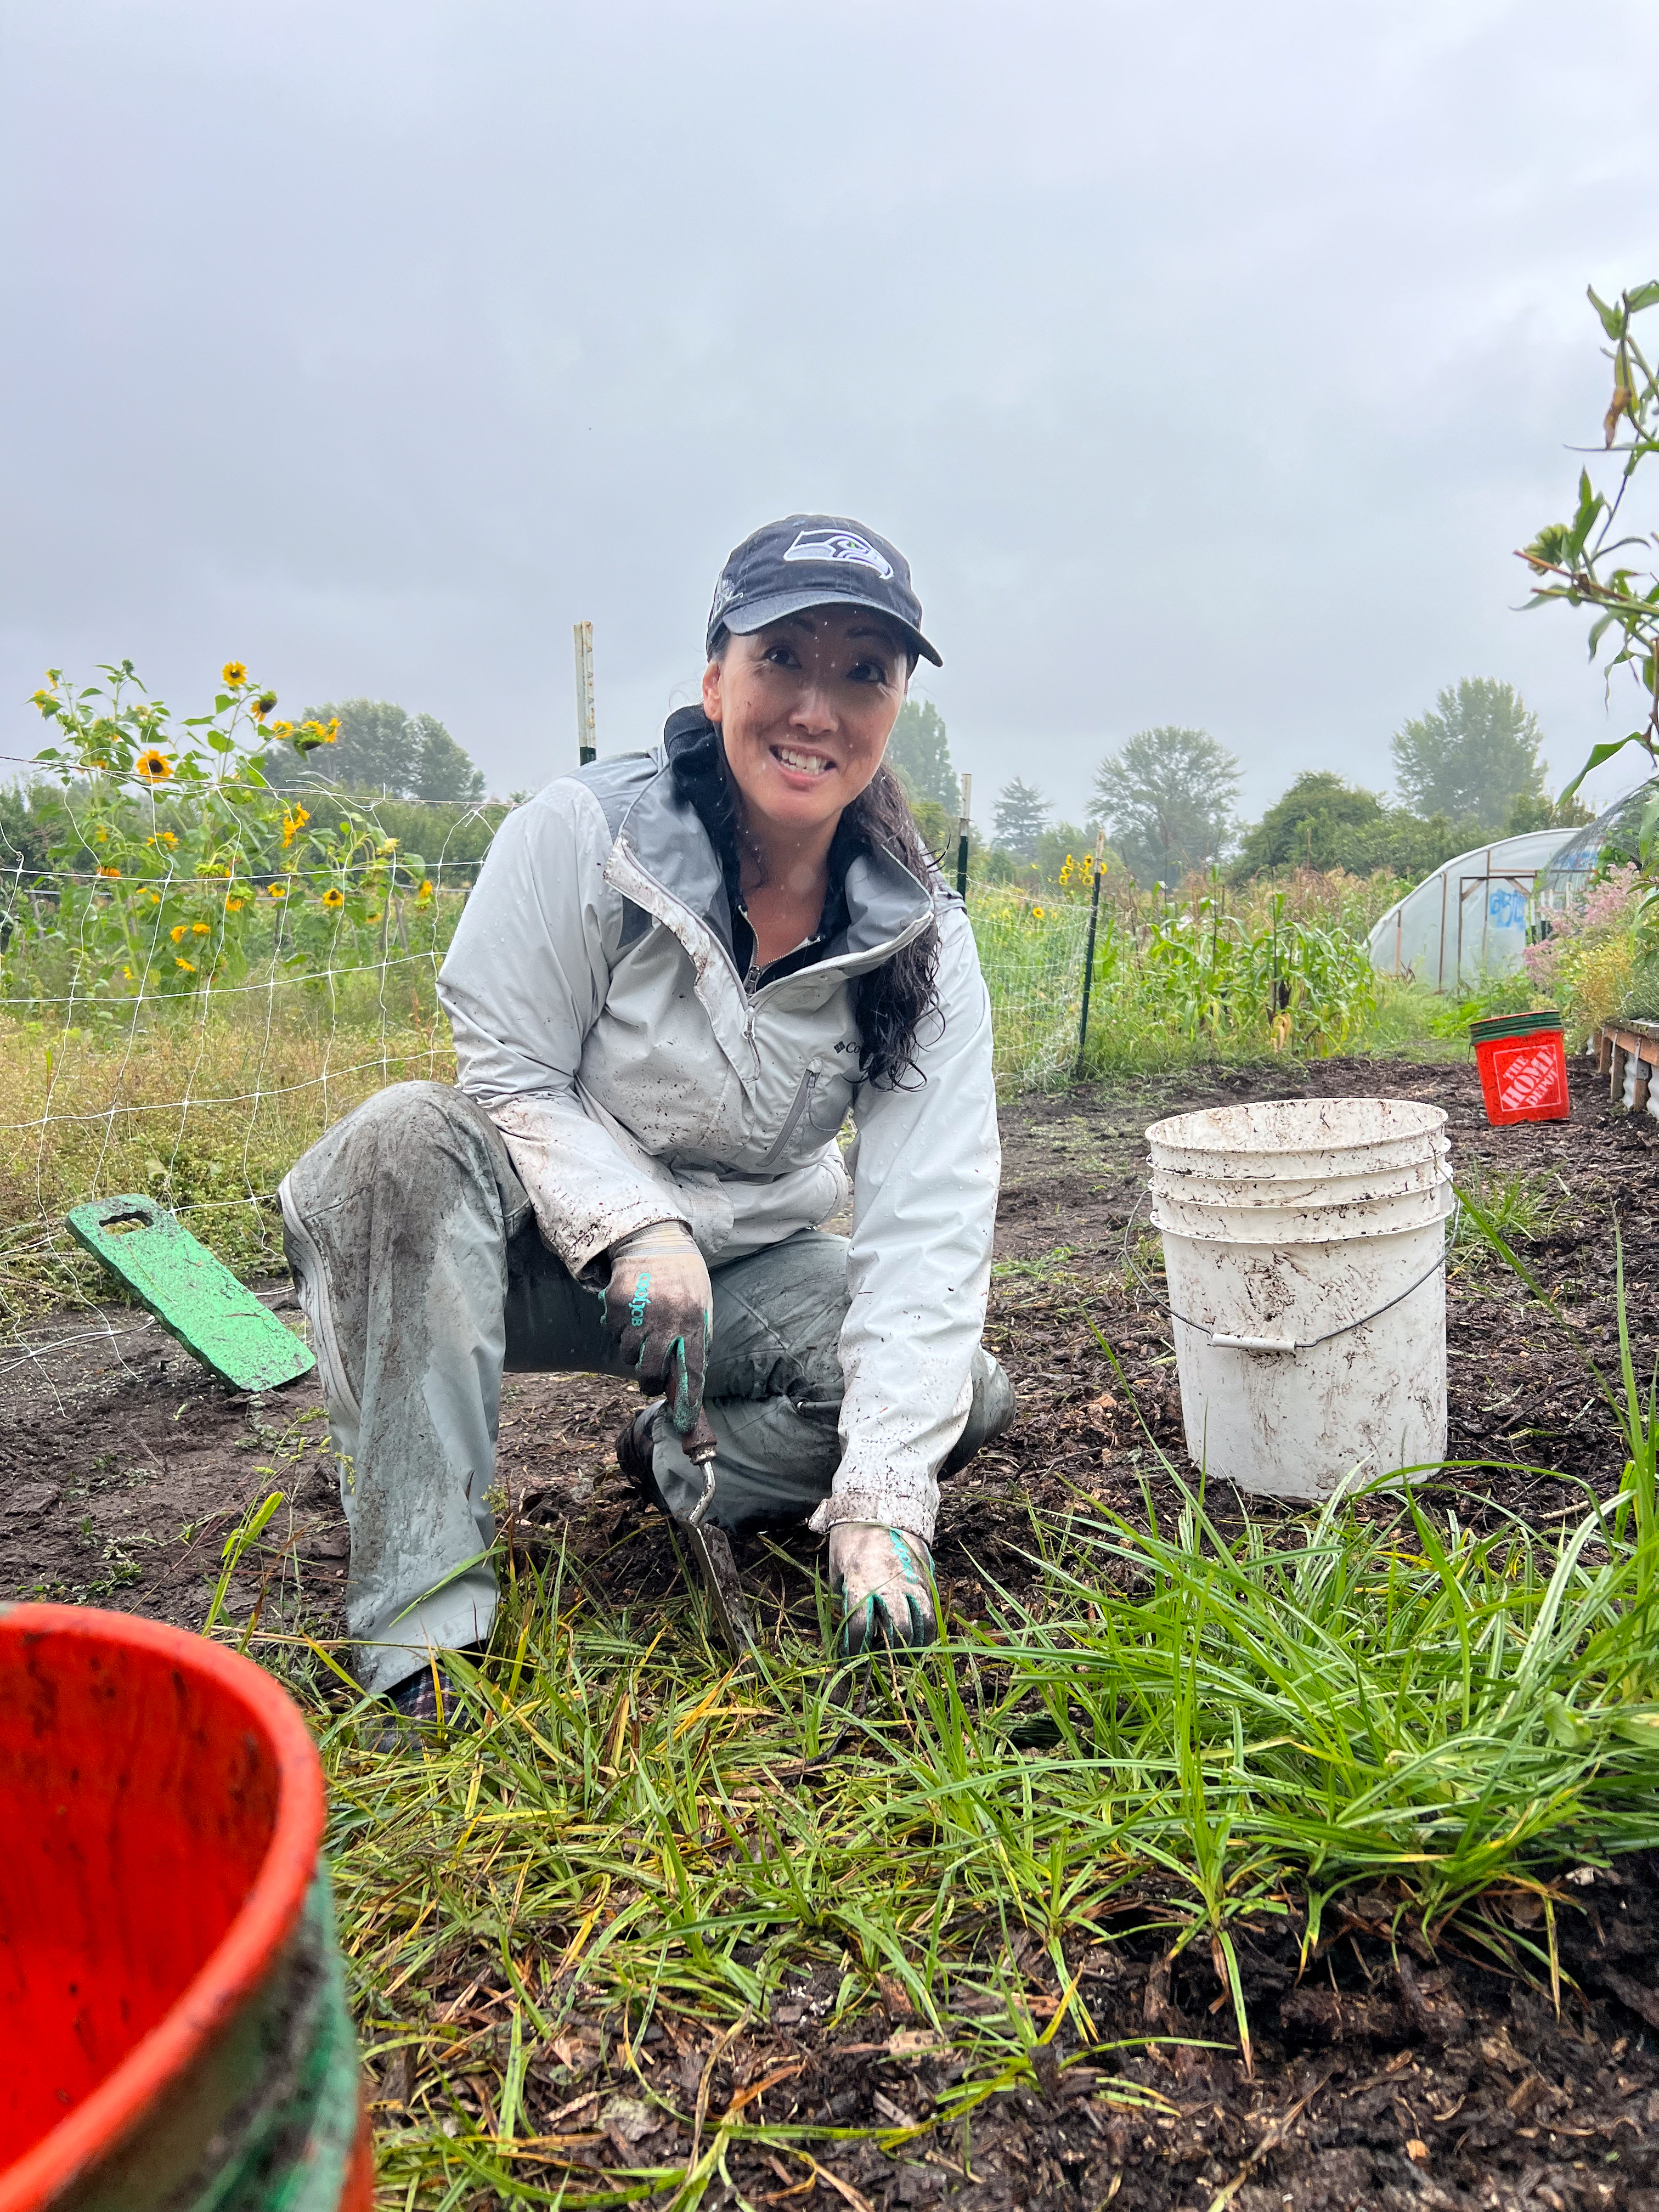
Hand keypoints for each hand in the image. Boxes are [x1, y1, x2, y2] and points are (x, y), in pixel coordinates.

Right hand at [602, 1222, 712, 1434]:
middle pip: (650, 1371)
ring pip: (628, 1355)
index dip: (686, 1399)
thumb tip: (689, 1383)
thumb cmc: (683, 1281)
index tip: (683, 1422)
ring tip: (643, 1330)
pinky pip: (613, 1334)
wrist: (655, 1241)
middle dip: (648, 1381)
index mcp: (694, 1321)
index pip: (691, 1369)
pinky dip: (620, 1330)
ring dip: (634, 1351)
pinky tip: (632, 1312)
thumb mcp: (701, 1307)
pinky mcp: (617, 1303)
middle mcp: (667, 1318)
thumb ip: (697, 1342)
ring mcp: (640, 1310)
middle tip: (650, 1378)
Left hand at [828, 1523, 936, 1654]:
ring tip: (910, 1654)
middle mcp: (889, 1583)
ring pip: (924, 1619)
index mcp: (861, 1582)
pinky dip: (929, 1625)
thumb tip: (851, 1624)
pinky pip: (933, 1606)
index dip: (855, 1647)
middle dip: (893, 1650)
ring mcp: (912, 1578)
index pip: (860, 1626)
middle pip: (898, 1628)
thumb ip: (844, 1596)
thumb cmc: (851, 1539)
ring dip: (918, 1642)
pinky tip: (922, 1635)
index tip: (851, 1655)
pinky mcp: (925, 1574)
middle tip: (886, 1661)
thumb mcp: (838, 1567)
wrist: (879, 1505)